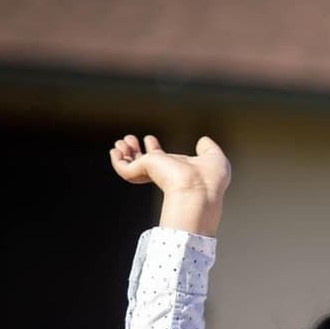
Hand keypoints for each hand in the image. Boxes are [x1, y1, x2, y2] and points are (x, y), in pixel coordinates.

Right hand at [110, 134, 230, 235]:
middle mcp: (164, 174)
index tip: (150, 139)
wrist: (198, 189)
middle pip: (143, 163)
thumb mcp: (214, 158)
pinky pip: (124, 169)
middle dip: (135, 151)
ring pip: (132, 165)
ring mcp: (152, 173)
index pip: (161, 161)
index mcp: (178, 171)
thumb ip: (208, 148)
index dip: (154, 150)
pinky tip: (115, 151)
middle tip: (129, 140)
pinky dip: (117, 161)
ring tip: (121, 142)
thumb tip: (203, 140)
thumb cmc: (211, 179)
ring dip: (125, 152)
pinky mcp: (142, 171)